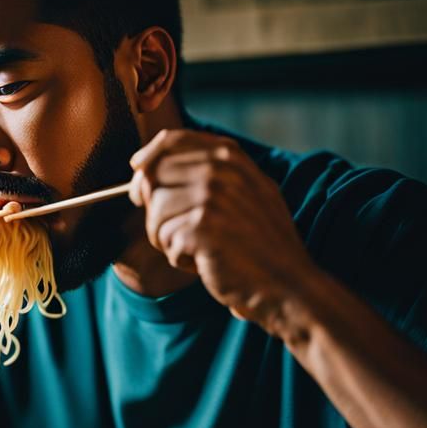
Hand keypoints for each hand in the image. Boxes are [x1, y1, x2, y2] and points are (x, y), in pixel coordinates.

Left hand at [128, 129, 317, 332]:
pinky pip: (165, 240)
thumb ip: (204, 174)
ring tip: (201, 250)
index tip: (137, 175)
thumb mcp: (245, 194)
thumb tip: (140, 169)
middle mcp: (221, 170)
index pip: (171, 141)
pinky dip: (180, 258)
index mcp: (231, 157)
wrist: (289, 285)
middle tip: (180, 232)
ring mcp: (212, 196)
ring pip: (155, 214)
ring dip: (169, 240)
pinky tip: (206, 263)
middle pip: (153, 178)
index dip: (147, 159)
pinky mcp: (202, 227)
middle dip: (156, 211)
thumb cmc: (260, 245)